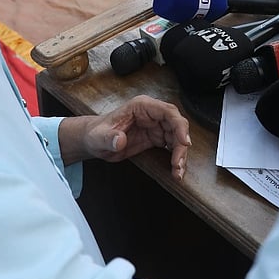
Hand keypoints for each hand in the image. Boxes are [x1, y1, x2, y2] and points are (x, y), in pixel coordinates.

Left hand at [63, 96, 190, 179]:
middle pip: (177, 125)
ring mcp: (156, 126)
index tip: (184, 142)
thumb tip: (119, 140)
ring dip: (180, 154)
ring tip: (177, 171)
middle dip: (181, 144)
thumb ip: (109, 138)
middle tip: (178, 163)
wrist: (94, 142)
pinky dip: (176, 158)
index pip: (168, 111)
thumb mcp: (99, 137)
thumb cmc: (96, 133)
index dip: (179, 125)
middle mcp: (152, 114)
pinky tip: (175, 170)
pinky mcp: (156, 138)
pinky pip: (172, 146)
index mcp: (142, 106)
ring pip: (177, 137)